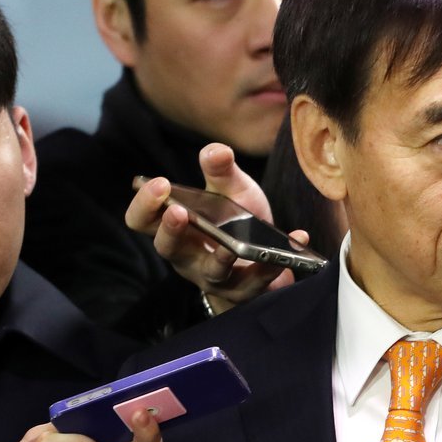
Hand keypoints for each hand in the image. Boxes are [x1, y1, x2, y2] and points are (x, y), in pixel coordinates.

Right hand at [125, 143, 305, 312]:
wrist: (265, 256)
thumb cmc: (238, 221)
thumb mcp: (231, 191)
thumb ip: (222, 172)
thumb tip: (216, 151)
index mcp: (176, 228)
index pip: (143, 220)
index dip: (145, 204)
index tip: (158, 183)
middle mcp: (188, 256)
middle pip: (167, 249)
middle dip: (170, 230)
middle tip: (178, 211)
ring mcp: (215, 277)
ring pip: (211, 273)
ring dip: (222, 259)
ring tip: (232, 246)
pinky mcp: (245, 291)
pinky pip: (258, 281)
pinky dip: (277, 262)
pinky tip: (298, 239)